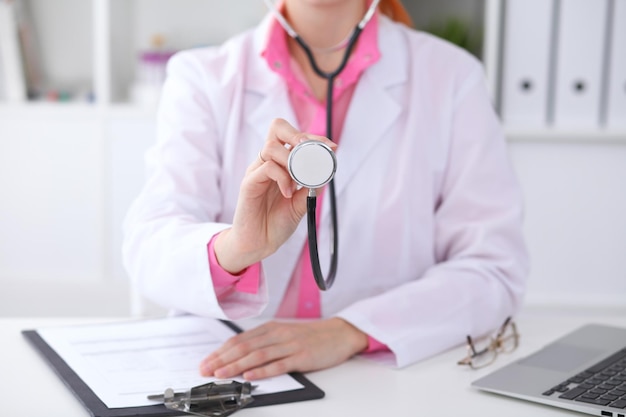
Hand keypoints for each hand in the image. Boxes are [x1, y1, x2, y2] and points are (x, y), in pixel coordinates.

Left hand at [199, 318, 368, 380]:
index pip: (239, 340)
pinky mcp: (302, 357)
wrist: (339, 334)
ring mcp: (289, 345)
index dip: (220, 352)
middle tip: (206, 370)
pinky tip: (250, 376)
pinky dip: (262, 371)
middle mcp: (277, 335)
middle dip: (222, 360)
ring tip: (221, 374)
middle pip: (244, 347)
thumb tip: (238, 354)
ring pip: (258, 355)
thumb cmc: (310, 336)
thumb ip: (264, 341)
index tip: (206, 362)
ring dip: (236, 366)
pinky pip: (279, 364)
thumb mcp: (284, 333)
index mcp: (271, 328)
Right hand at [214, 118, 335, 273]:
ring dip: (291, 161)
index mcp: (280, 163)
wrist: (258, 244)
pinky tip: (288, 193)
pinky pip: (267, 168)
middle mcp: (267, 162)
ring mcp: (256, 171)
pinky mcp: (249, 184)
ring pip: (271, 146)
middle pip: (277, 127)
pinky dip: (282, 178)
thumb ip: (312, 185)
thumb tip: (327, 169)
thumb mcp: (301, 202)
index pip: (293, 135)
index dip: (314, 136)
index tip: (331, 146)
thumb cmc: (276, 222)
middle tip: (310, 153)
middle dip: (298, 135)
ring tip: (297, 182)